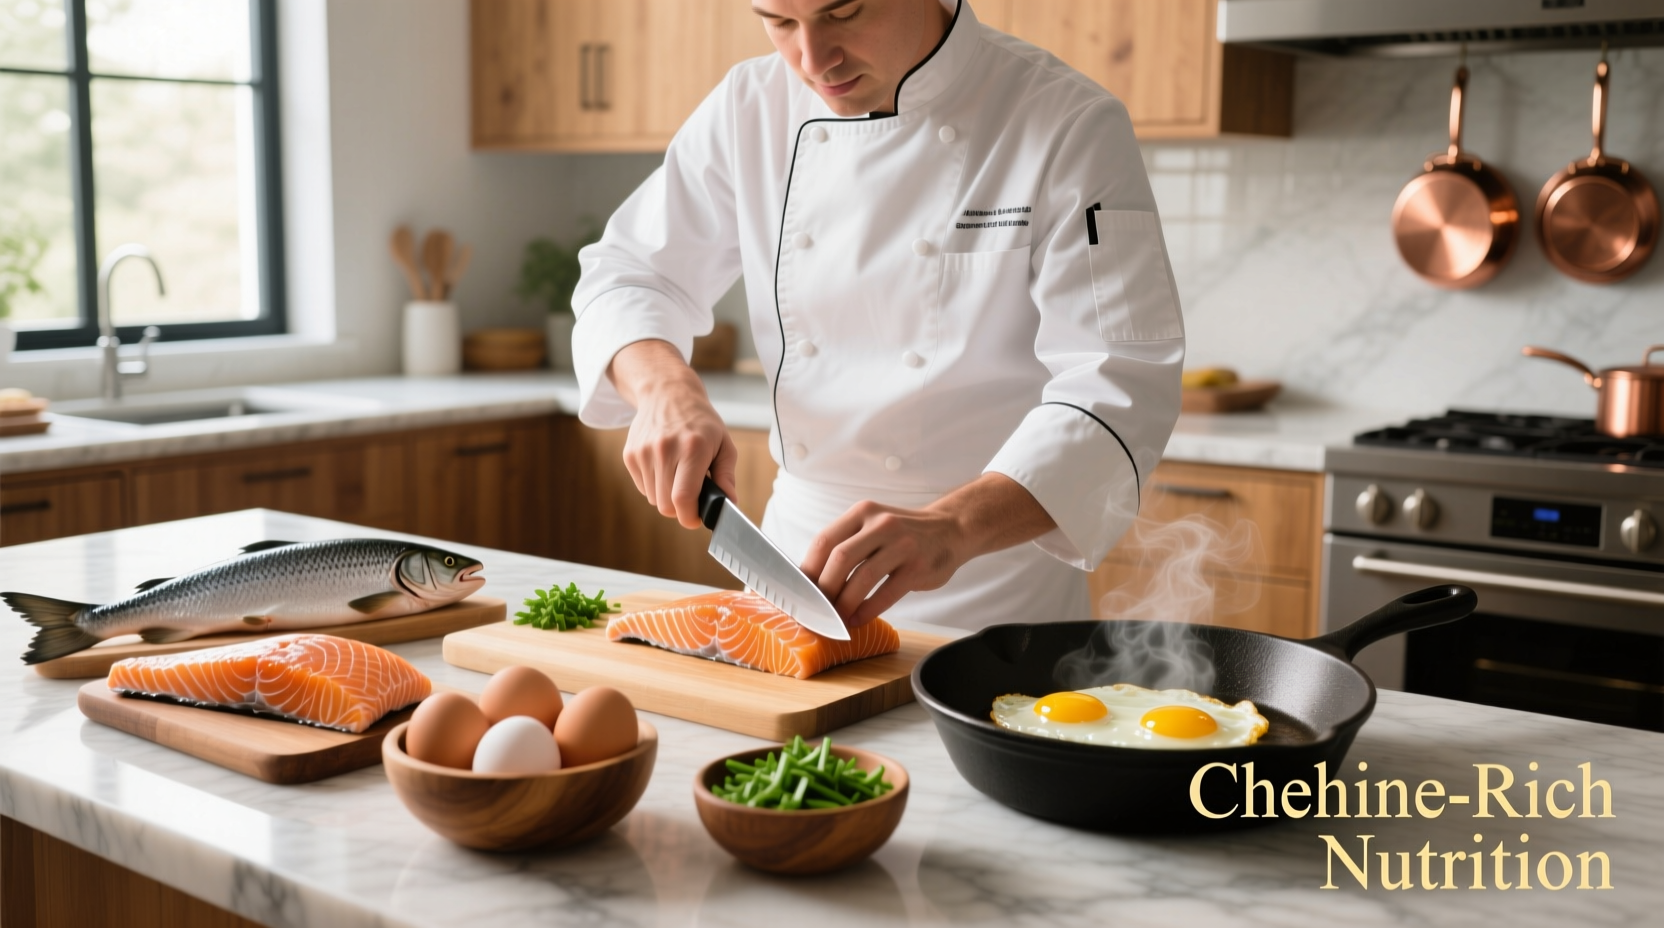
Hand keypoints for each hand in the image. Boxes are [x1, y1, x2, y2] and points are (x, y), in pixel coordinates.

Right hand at [607, 339, 737, 527]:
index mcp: (692, 448)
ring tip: (678, 476)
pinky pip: (643, 488)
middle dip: (681, 509)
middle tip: (691, 497)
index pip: (684, 498)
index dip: (690, 517)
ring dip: (667, 497)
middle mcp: (665, 449)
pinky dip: (655, 486)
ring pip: (653, 499)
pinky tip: (664, 467)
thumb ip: (726, 476)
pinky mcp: (630, 455)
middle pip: (666, 505)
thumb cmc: (700, 421)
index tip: (696, 518)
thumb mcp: (723, 443)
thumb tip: (729, 503)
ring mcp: (644, 452)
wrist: (667, 393)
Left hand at [799, 473, 1056, 625]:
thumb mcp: (873, 526)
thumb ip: (847, 545)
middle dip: (823, 590)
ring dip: (844, 604)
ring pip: (862, 577)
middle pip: (839, 558)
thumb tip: (810, 580)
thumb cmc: (903, 534)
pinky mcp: (918, 566)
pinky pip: (886, 592)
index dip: (807, 570)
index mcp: (862, 512)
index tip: (799, 593)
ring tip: (836, 619)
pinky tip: (857, 620)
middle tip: (816, 610)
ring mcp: (902, 544)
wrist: (951, 529)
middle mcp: (880, 523)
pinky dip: (868, 610)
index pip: (824, 541)